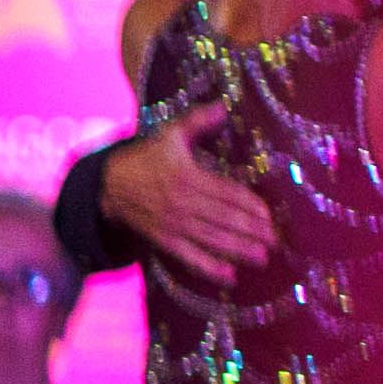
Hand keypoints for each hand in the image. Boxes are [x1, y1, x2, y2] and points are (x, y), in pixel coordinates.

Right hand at [101, 111, 276, 292]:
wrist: (107, 186)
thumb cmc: (145, 159)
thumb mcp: (169, 135)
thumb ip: (198, 121)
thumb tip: (224, 106)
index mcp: (188, 177)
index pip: (228, 194)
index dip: (251, 206)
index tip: (270, 216)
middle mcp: (183, 204)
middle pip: (224, 220)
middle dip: (252, 232)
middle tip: (275, 241)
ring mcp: (173, 225)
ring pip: (212, 240)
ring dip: (239, 250)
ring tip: (262, 258)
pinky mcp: (164, 241)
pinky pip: (189, 258)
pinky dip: (209, 268)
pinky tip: (229, 277)